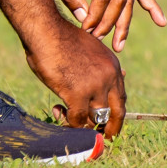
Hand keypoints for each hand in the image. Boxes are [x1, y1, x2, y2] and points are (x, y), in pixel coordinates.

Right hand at [25, 18, 127, 137]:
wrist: (45, 29)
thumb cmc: (59, 38)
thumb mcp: (86, 51)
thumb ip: (95, 70)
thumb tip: (95, 93)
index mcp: (113, 65)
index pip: (121, 97)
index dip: (114, 112)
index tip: (105, 121)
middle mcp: (109, 76)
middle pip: (118, 112)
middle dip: (110, 129)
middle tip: (102, 138)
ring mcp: (95, 86)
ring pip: (96, 118)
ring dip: (82, 123)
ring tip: (65, 116)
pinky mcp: (78, 93)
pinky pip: (77, 119)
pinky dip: (68, 121)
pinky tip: (58, 109)